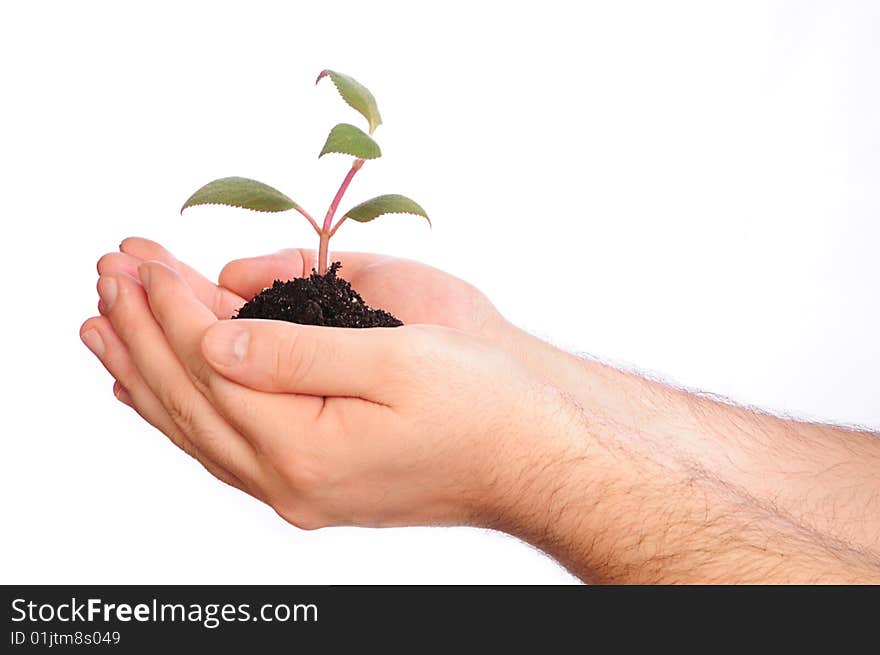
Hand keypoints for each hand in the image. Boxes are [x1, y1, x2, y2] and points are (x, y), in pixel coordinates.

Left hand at [81, 255, 577, 528]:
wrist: (534, 454)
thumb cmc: (485, 403)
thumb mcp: (400, 360)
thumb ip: (297, 352)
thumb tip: (214, 338)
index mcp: (305, 449)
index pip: (208, 368)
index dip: (168, 308)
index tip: (138, 258)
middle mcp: (288, 482)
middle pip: (187, 399)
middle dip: (141, 331)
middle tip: (105, 274)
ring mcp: (297, 490)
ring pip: (196, 429)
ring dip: (147, 372)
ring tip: (102, 329)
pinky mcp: (312, 484)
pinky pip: (224, 448)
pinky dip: (182, 412)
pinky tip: (157, 392)